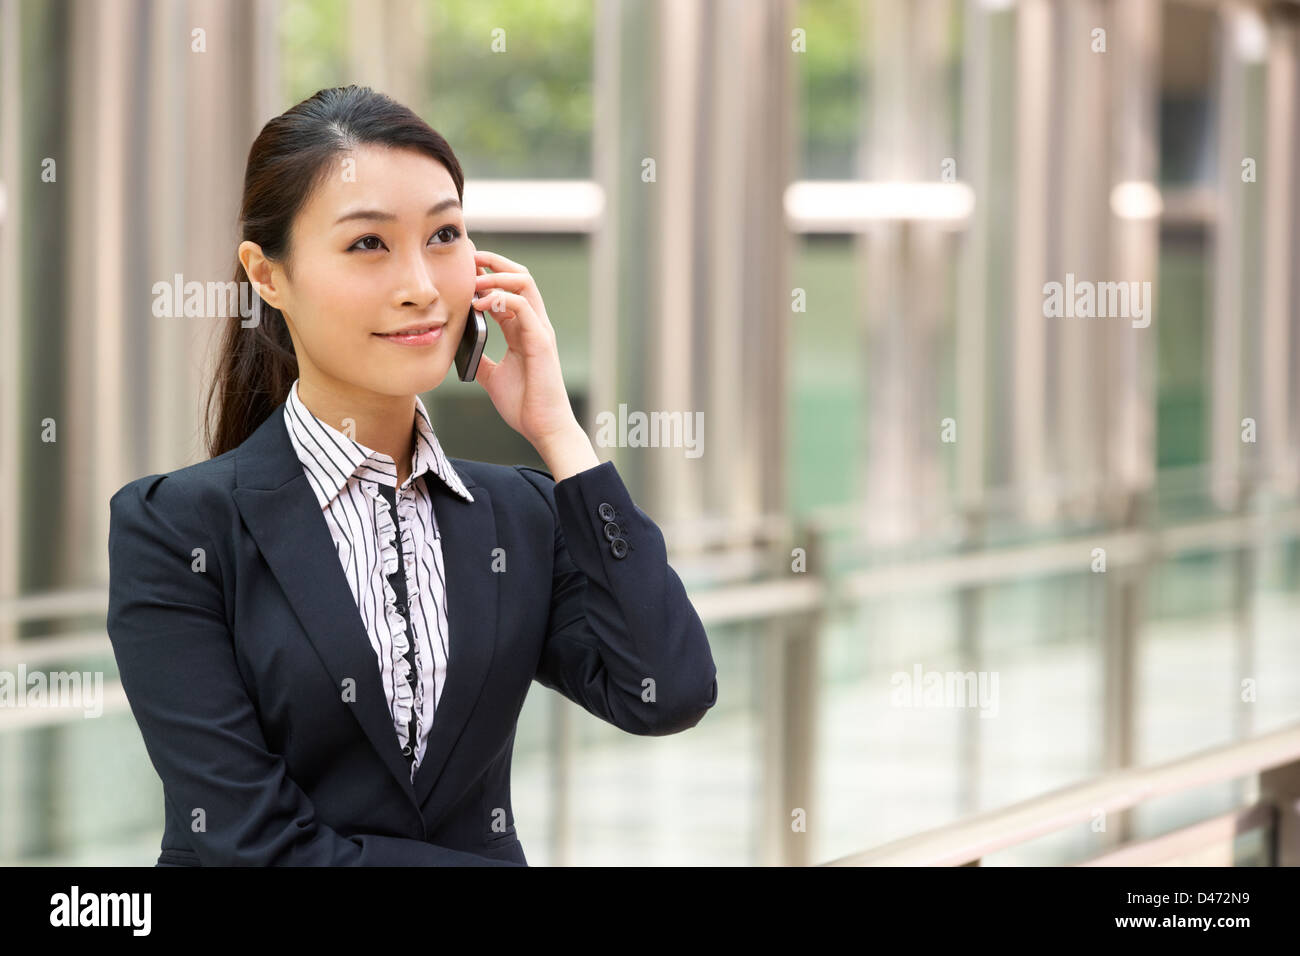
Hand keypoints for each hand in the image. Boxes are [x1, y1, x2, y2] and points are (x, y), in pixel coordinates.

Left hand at [470, 250, 580, 452]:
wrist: (543, 427)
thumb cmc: (524, 405)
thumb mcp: (492, 377)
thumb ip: (481, 359)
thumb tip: (460, 350)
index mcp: (523, 330)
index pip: (507, 289)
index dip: (486, 274)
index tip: (463, 268)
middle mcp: (534, 324)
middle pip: (519, 276)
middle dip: (493, 262)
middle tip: (468, 258)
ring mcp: (540, 330)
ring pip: (524, 283)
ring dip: (496, 275)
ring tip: (472, 279)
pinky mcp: (541, 340)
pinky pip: (523, 307)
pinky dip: (500, 299)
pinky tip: (479, 305)